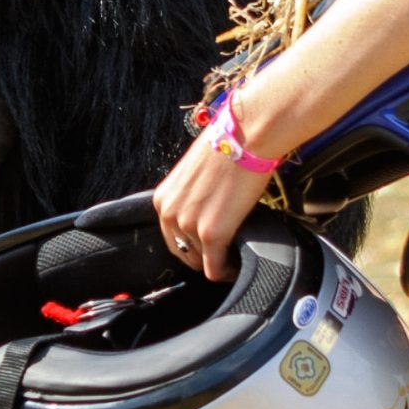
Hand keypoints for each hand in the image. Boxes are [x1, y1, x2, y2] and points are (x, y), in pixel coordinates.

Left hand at [153, 128, 270, 281]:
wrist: (245, 137)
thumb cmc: (226, 147)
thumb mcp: (193, 175)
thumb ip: (190, 198)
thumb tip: (204, 212)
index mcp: (163, 200)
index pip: (172, 237)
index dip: (191, 245)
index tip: (208, 247)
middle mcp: (170, 214)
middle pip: (184, 253)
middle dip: (203, 256)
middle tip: (224, 254)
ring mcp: (189, 226)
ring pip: (201, 261)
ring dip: (217, 260)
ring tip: (233, 255)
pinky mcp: (211, 234)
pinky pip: (215, 269)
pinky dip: (225, 272)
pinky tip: (237, 265)